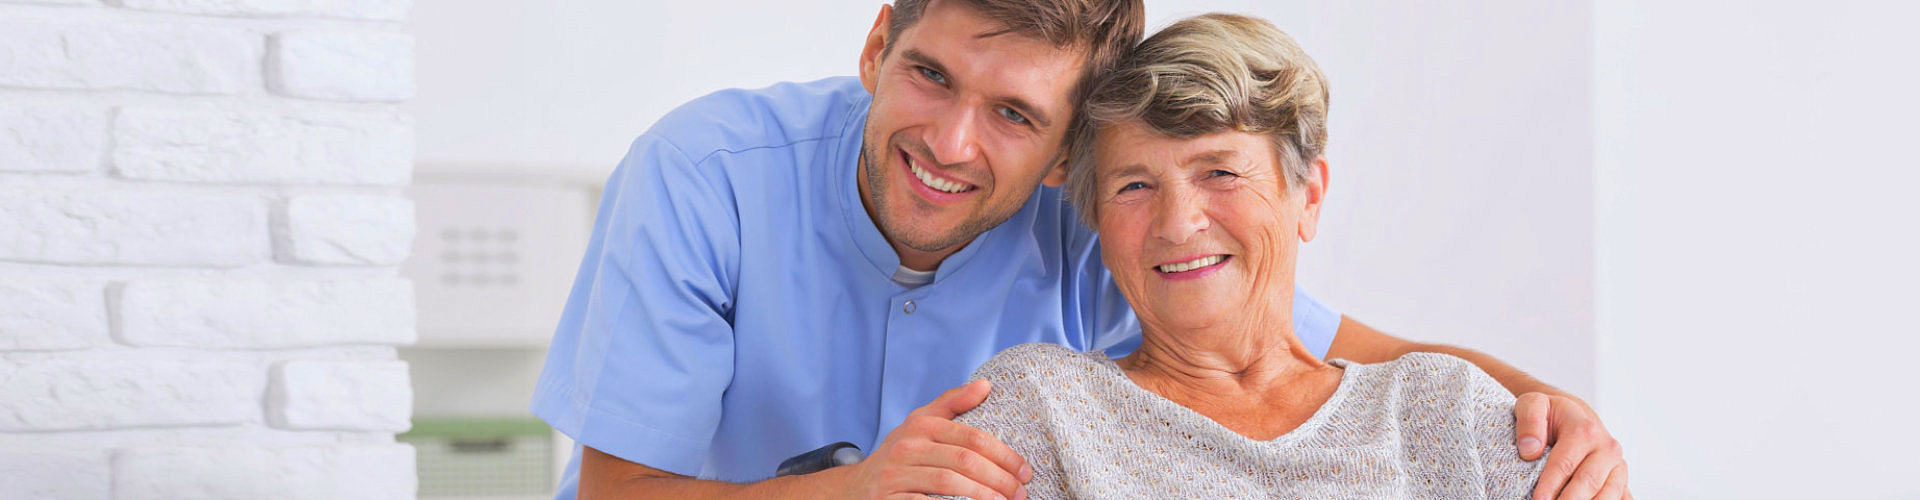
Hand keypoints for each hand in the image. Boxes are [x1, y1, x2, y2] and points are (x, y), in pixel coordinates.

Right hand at [844, 379, 1031, 499]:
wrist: (854, 489)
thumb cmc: (898, 456)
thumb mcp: (919, 424)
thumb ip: (952, 404)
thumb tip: (986, 385)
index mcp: (921, 426)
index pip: (973, 438)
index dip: (1005, 456)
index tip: (1025, 472)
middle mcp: (906, 447)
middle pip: (964, 461)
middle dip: (1000, 479)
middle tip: (1021, 493)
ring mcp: (895, 475)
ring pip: (948, 483)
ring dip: (983, 496)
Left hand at [1514, 393, 1629, 499]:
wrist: (1573, 416)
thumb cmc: (1550, 414)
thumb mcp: (1533, 404)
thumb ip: (1529, 421)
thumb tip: (1530, 450)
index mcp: (1585, 430)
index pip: (1564, 464)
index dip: (1549, 486)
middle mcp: (1607, 448)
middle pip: (1588, 483)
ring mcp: (1617, 466)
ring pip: (1607, 495)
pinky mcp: (1621, 480)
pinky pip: (1622, 498)